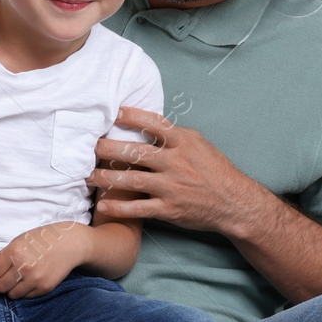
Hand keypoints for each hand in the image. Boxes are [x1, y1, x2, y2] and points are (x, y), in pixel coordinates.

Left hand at [0, 222, 86, 298]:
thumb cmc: (42, 240)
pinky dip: (25, 291)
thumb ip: (0, 256)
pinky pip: (26, 296)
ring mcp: (35, 279)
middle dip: (1, 283)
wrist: (70, 244)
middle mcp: (24, 266)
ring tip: (19, 279)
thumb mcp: (19, 241)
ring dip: (12, 289)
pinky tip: (30, 281)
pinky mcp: (45, 288)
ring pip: (12, 294)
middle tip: (7, 277)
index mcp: (15, 252)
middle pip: (0, 286)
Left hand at [87, 107, 262, 233]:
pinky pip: (138, 208)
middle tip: (90, 146)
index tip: (114, 112)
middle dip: (109, 149)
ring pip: (132, 180)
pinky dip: (119, 208)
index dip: (133, 116)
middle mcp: (176, 163)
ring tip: (87, 176)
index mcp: (183, 143)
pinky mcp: (169, 209)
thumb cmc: (215, 171)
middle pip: (136, 152)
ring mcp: (171, 187)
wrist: (233, 203)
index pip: (155, 124)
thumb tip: (149, 124)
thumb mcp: (199, 144)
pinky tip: (103, 206)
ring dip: (106, 178)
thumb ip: (175, 135)